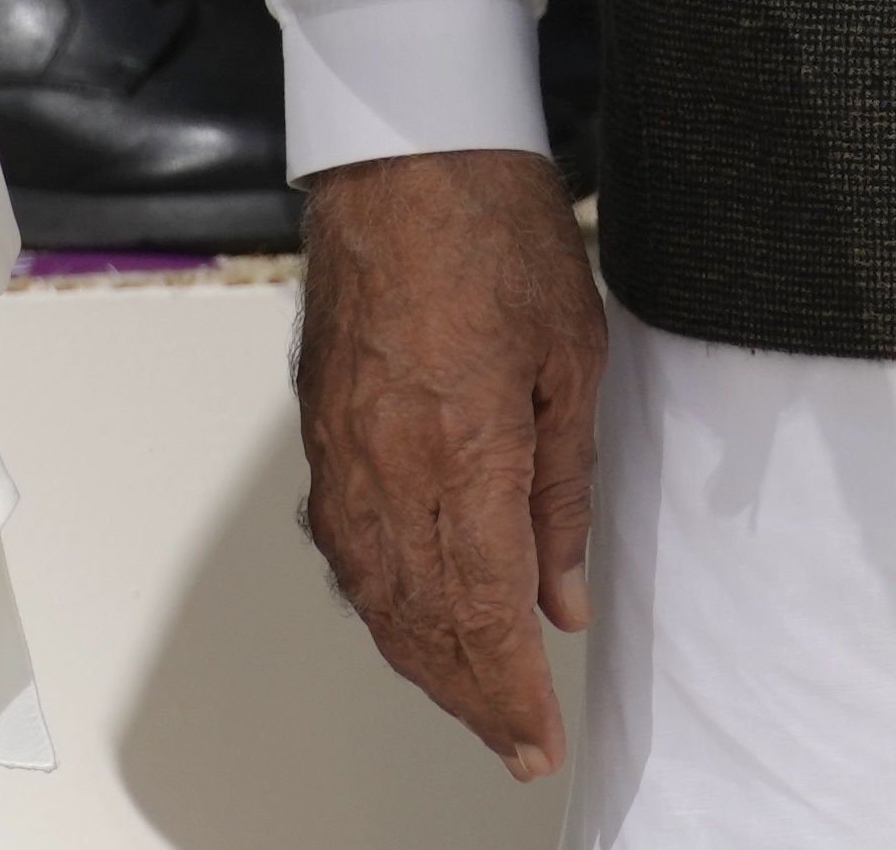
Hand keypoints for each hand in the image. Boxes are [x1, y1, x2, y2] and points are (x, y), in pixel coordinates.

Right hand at [298, 149, 601, 783]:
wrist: (407, 156)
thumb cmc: (495, 231)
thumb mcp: (572, 360)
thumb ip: (563, 491)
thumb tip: (564, 595)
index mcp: (461, 450)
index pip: (484, 613)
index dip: (511, 693)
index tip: (539, 739)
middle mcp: (387, 468)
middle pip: (422, 623)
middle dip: (470, 696)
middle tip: (513, 737)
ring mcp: (343, 455)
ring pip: (376, 596)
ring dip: (424, 660)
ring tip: (472, 696)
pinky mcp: (323, 435)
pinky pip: (347, 549)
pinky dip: (382, 603)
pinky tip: (410, 618)